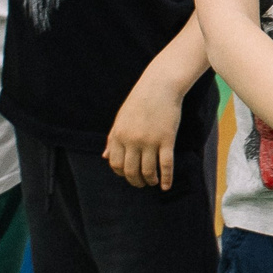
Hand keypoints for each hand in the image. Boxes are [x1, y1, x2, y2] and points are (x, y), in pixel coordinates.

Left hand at [105, 75, 184, 189]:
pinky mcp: (166, 139)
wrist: (160, 86)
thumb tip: (105, 157)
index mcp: (119, 135)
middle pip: (131, 171)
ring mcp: (150, 141)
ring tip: (152, 182)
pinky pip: (166, 165)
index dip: (122, 174)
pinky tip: (166, 186)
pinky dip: (166, 178)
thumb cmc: (139, 101)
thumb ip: (112, 139)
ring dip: (149, 181)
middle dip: (136, 181)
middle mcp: (132, 140)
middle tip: (141, 184)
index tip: (129, 175)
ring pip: (148, 171)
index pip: (116, 164)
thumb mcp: (121, 119)